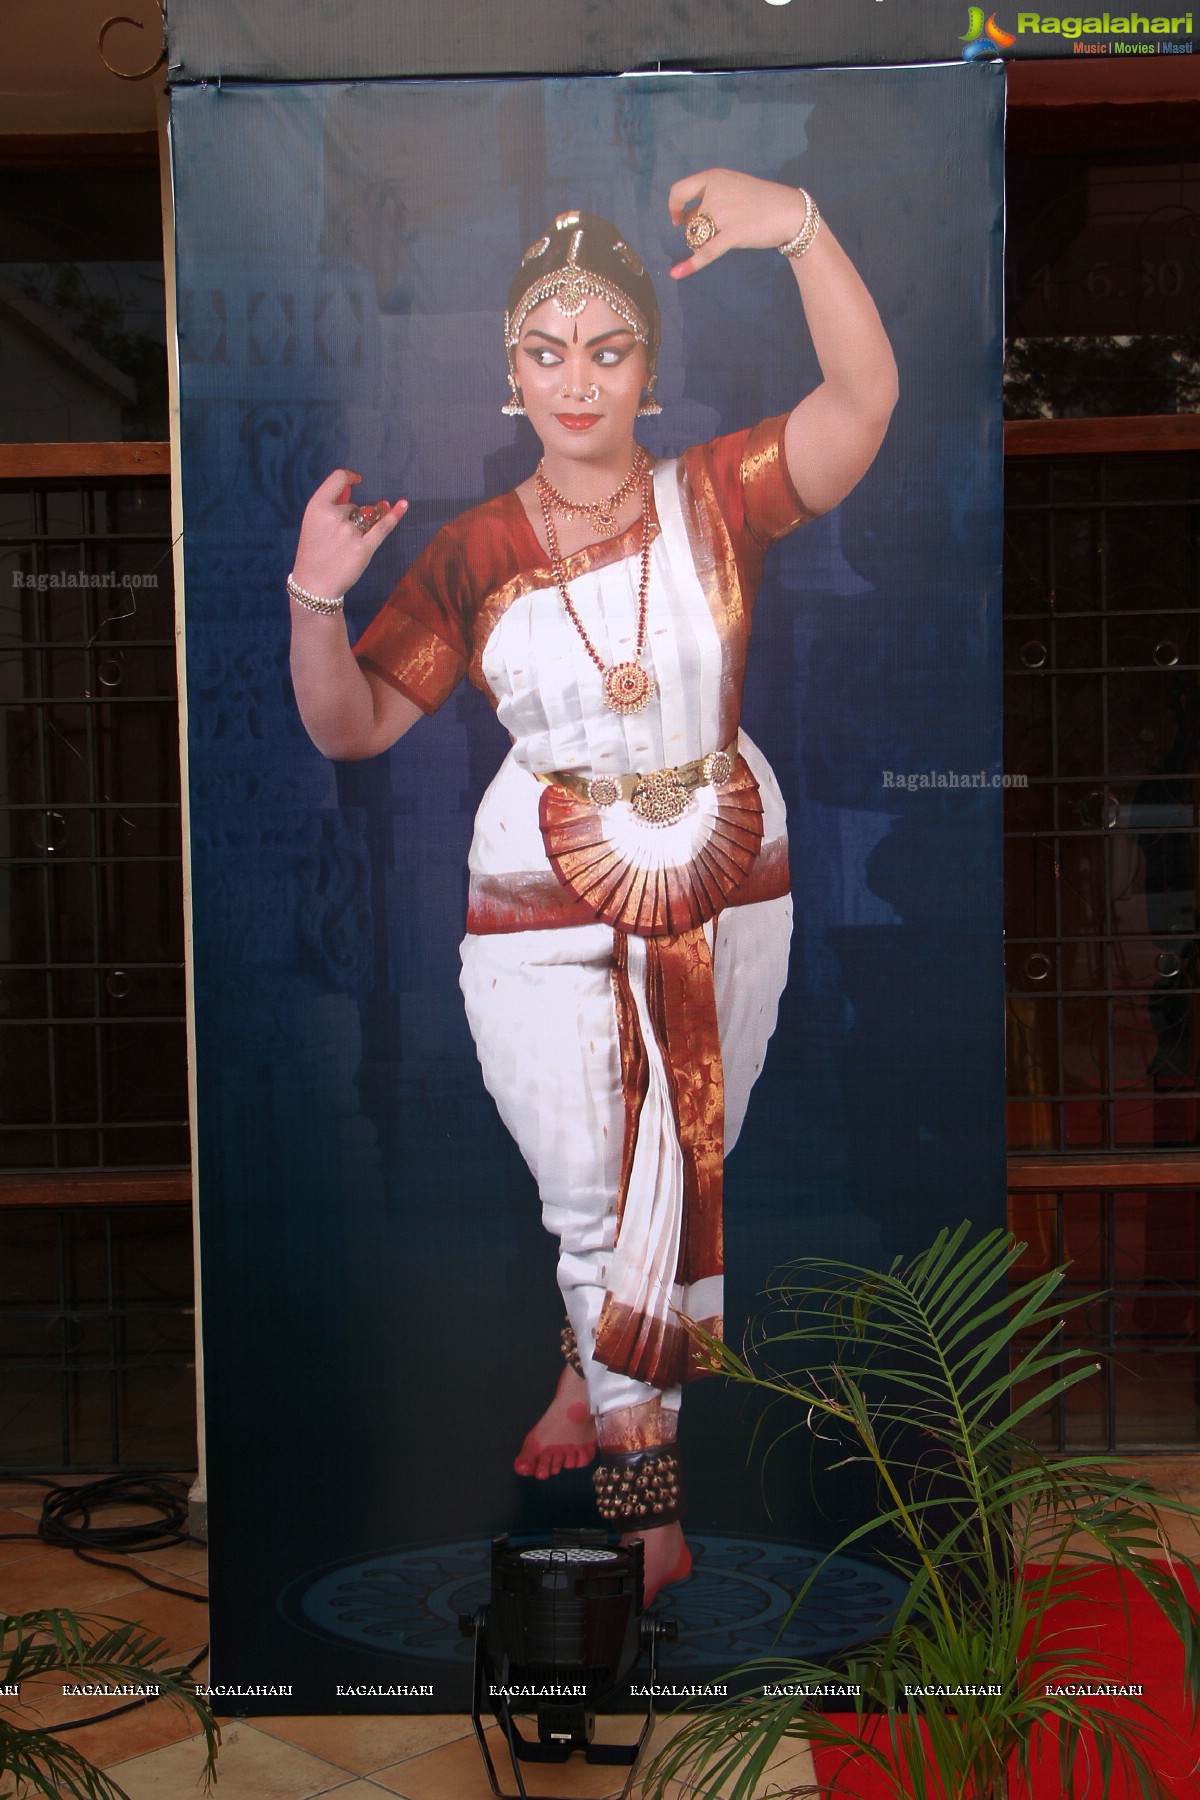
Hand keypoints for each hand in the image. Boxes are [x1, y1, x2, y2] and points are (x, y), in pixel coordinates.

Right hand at [291, 468, 406, 600]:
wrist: (314, 584)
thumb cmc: (314, 551)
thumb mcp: (313, 522)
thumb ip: (332, 503)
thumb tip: (352, 486)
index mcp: (317, 506)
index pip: (338, 479)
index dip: (349, 477)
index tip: (358, 480)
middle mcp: (334, 516)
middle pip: (355, 505)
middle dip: (352, 518)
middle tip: (337, 541)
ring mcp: (350, 532)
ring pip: (367, 517)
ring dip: (364, 525)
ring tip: (348, 543)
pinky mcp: (364, 548)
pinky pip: (383, 527)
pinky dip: (394, 516)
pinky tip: (403, 505)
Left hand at [667, 169, 807, 279]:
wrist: (788, 211)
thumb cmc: (760, 201)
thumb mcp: (732, 186)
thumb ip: (710, 197)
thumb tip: (686, 219)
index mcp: (714, 178)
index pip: (680, 191)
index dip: (674, 207)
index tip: (677, 219)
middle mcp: (715, 193)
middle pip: (690, 221)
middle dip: (699, 231)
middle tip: (720, 229)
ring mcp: (723, 214)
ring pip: (697, 237)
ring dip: (706, 242)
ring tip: (729, 235)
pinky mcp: (732, 234)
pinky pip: (705, 252)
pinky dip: (690, 265)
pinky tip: (676, 273)